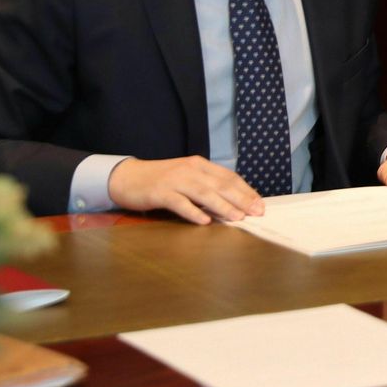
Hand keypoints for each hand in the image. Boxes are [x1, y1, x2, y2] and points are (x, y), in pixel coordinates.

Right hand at [107, 156, 263, 224]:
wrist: (126, 177)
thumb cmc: (161, 181)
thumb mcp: (187, 178)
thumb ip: (207, 186)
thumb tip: (233, 202)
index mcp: (200, 165)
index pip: (229, 177)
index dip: (246, 191)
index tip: (260, 204)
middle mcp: (190, 170)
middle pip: (221, 185)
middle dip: (242, 199)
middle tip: (256, 212)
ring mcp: (175, 180)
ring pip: (204, 193)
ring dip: (223, 206)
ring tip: (238, 218)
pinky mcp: (160, 193)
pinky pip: (180, 203)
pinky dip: (193, 212)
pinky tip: (205, 222)